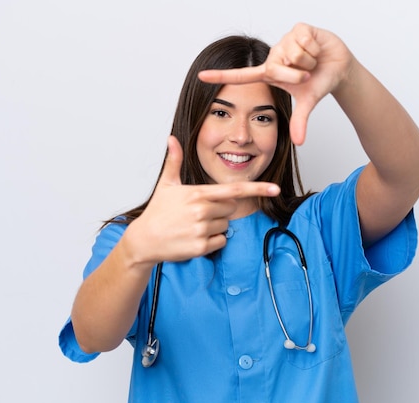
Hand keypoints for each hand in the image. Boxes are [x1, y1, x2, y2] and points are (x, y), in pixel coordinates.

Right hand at [128, 136, 279, 262]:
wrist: (144, 240)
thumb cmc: (157, 212)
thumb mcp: (166, 184)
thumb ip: (174, 161)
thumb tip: (172, 139)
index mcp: (198, 194)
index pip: (234, 190)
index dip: (257, 188)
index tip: (275, 189)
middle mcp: (202, 211)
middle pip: (231, 209)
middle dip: (220, 211)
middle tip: (198, 213)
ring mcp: (202, 230)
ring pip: (226, 226)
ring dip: (215, 226)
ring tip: (193, 226)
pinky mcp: (201, 247)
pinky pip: (220, 242)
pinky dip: (212, 242)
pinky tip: (194, 238)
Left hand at [198, 23, 354, 144]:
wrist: (338, 67)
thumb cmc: (318, 83)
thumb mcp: (307, 103)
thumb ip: (299, 121)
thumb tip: (299, 143)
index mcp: (270, 73)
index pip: (241, 76)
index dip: (221, 77)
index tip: (200, 77)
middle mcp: (274, 56)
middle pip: (278, 68)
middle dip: (298, 76)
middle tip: (307, 75)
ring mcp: (285, 40)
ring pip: (293, 54)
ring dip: (308, 61)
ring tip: (312, 61)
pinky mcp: (298, 28)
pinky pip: (303, 40)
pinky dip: (314, 47)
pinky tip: (316, 48)